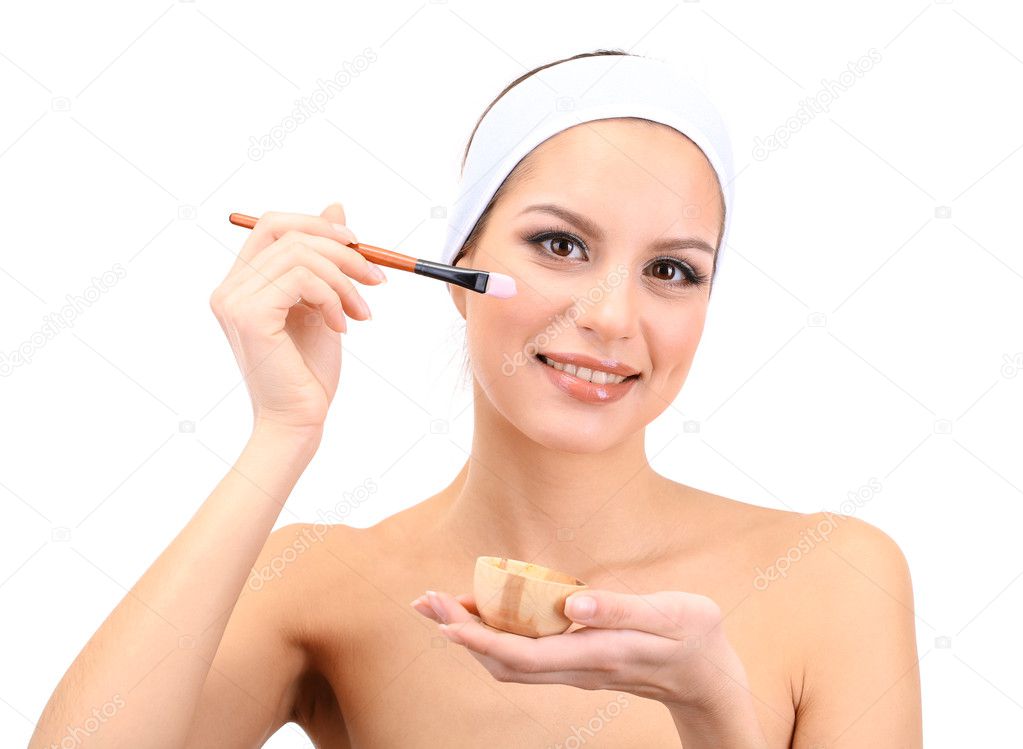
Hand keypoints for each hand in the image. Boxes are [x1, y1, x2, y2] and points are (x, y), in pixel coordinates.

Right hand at [208, 202, 385, 431]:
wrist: (297, 422)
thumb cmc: (308, 373)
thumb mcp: (323, 304)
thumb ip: (323, 261)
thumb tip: (336, 208)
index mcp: (241, 284)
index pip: (273, 225)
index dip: (318, 225)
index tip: (359, 246)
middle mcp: (229, 288)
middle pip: (286, 230)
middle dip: (340, 248)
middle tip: (374, 278)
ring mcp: (234, 300)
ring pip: (300, 255)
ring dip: (345, 280)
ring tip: (362, 312)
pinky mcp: (249, 315)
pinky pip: (302, 279)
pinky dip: (333, 297)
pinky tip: (342, 326)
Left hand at [410, 588, 743, 709]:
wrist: (709, 678)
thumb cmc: (693, 638)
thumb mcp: (669, 615)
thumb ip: (620, 609)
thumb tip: (570, 602)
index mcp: (594, 654)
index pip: (521, 654)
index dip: (478, 639)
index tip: (443, 620)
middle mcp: (575, 668)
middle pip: (502, 662)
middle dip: (458, 634)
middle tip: (423, 601)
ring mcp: (574, 668)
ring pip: (508, 661)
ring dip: (470, 635)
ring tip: (439, 604)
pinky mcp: (576, 660)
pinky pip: (524, 654)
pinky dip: (495, 634)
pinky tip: (484, 611)